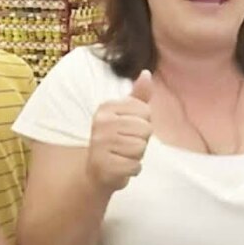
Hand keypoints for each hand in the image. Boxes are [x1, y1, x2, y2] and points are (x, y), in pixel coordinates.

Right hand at [87, 70, 152, 192]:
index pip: (146, 111)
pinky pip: (135, 166)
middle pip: (145, 129)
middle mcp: (101, 123)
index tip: (128, 130)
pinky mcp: (104, 165)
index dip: (143, 124)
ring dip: (136, 156)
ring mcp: (101, 144)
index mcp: (106, 107)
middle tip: (125, 145)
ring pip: (140, 148)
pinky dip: (132, 170)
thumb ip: (139, 96)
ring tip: (122, 155)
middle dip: (141, 141)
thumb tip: (146, 73)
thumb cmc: (116, 140)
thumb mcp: (126, 115)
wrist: (97, 172)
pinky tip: (120, 167)